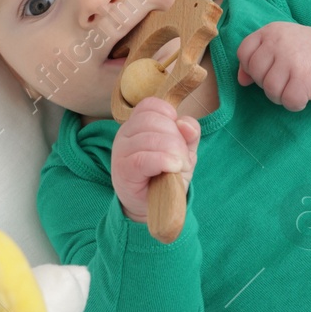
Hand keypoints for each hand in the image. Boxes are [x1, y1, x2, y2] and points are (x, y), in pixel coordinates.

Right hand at [110, 98, 200, 221]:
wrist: (154, 206)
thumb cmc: (166, 175)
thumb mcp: (182, 151)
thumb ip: (188, 134)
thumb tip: (185, 123)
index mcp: (137, 124)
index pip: (151, 105)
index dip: (170, 117)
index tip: (178, 136)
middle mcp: (125, 134)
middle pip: (154, 121)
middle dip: (177, 139)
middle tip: (182, 160)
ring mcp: (121, 151)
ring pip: (151, 139)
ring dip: (174, 153)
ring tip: (178, 168)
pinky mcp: (123, 170)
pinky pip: (143, 158)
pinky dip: (163, 161)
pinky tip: (173, 168)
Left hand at [236, 22, 310, 110]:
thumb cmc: (307, 54)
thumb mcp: (280, 47)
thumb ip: (257, 59)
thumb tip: (242, 81)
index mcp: (271, 31)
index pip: (244, 53)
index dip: (251, 67)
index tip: (269, 69)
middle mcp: (279, 42)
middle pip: (256, 73)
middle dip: (268, 83)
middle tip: (286, 79)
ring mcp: (291, 59)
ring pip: (269, 90)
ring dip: (282, 95)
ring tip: (295, 86)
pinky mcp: (304, 78)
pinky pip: (288, 101)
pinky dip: (296, 103)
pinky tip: (305, 93)